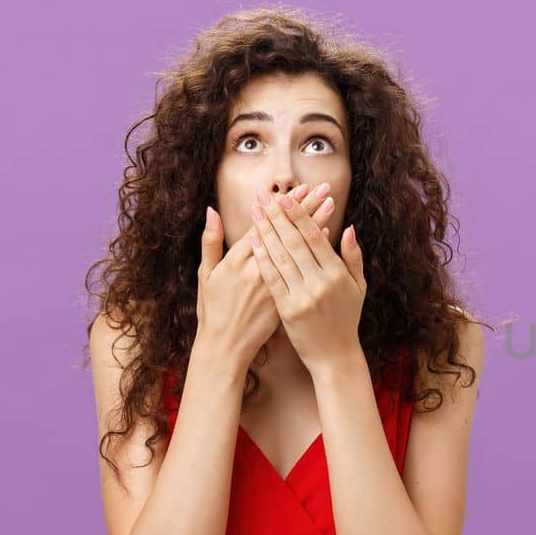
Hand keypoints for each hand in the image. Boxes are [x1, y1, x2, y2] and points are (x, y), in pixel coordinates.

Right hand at [196, 184, 335, 362]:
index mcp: (237, 261)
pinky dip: (314, 252)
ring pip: (298, 247)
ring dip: (315, 222)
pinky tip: (327, 234)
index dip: (280, 206)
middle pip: (286, 231)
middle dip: (304, 207)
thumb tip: (210, 210)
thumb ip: (210, 241)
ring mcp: (274, 284)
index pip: (264, 225)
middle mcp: (257, 270)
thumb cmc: (212, 309)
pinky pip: (304, 268)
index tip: (295, 188)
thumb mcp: (205, 273)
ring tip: (329, 202)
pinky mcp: (286, 297)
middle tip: (321, 187)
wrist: (225, 347)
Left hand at [248, 187, 367, 371]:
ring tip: (255, 212)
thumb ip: (353, 257)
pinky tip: (253, 241)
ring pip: (280, 256)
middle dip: (277, 216)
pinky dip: (262, 258)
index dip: (299, 215)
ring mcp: (303, 296)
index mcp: (337, 274)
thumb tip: (349, 228)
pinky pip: (272, 278)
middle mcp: (320, 283)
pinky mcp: (287, 309)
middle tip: (264, 196)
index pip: (315, 237)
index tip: (286, 197)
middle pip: (294, 242)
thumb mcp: (359, 287)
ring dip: (265, 231)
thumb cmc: (347, 318)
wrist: (335, 356)